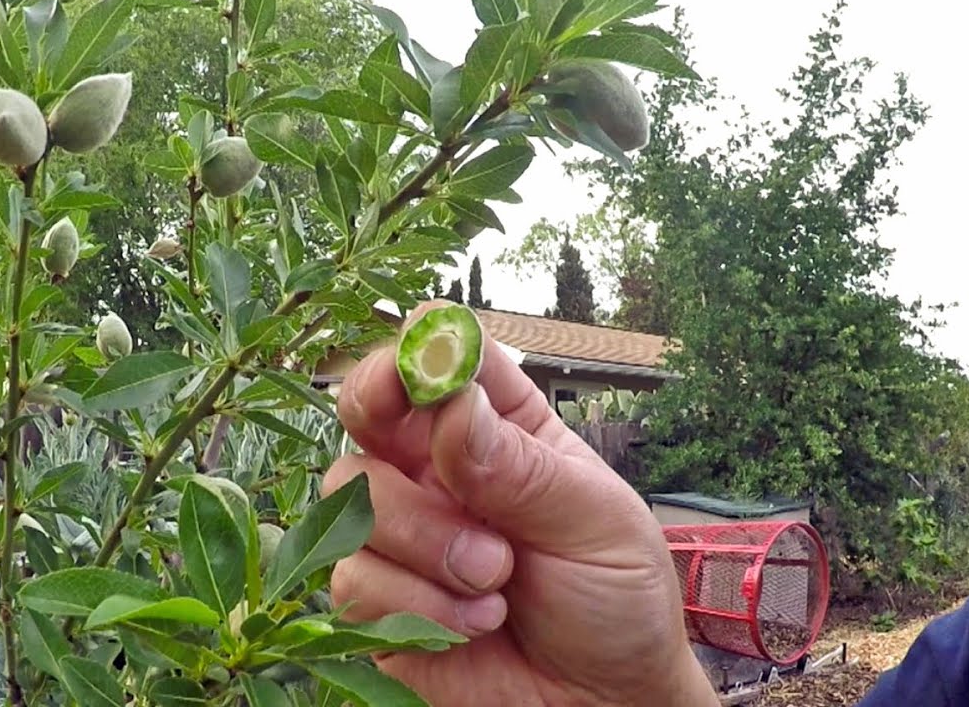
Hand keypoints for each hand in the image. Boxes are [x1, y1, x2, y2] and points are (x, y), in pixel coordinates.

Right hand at [322, 301, 717, 706]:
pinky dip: (416, 602)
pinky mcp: (377, 599)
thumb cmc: (615, 600)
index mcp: (498, 431)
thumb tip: (452, 406)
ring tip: (496, 578)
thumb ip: (521, 468)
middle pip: (367, 405)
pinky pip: (353, 576)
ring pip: (353, 493)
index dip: (425, 346)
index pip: (446, 361)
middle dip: (376, 406)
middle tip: (418, 439)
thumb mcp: (594, 524)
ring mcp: (403, 532)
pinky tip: (474, 621)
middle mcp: (437, 470)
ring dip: (425, 539)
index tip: (425, 354)